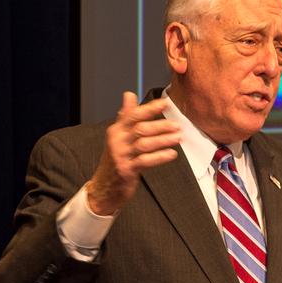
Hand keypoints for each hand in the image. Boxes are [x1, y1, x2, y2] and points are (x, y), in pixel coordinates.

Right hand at [86, 92, 181, 215]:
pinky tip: (172, 154)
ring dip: (163, 140)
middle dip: (160, 126)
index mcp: (116, 130)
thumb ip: (126, 116)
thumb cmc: (115, 160)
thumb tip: (129, 94)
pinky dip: (160, 157)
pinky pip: (145, 161)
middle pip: (140, 129)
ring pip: (144, 144)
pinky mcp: (126, 170)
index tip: (165, 103)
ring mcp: (120, 156)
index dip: (149, 109)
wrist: (104, 188)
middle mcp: (117, 141)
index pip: (133, 115)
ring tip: (178, 137)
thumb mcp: (118, 136)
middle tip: (177, 125)